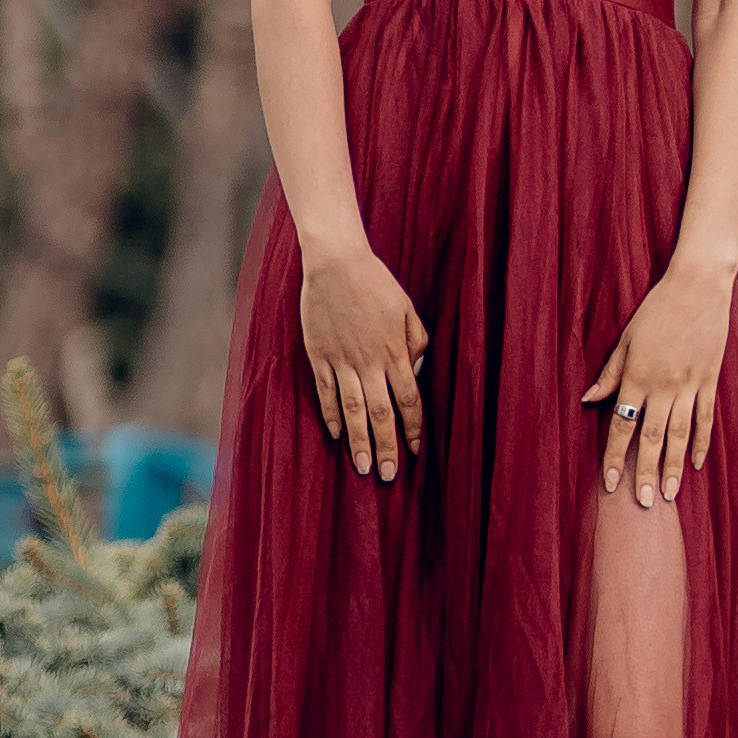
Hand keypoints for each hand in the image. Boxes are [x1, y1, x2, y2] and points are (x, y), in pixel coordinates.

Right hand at [300, 245, 427, 480]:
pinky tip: (336, 434)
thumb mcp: (406, 308)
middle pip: (381, 414)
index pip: (408, 399)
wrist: (336, 263)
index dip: (413, 428)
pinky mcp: (319, 355)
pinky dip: (331, 414)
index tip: (417, 450)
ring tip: (362, 468)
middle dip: (386, 447)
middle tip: (388, 475)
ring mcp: (342, 360)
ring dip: (358, 441)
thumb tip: (418, 370)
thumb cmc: (375, 283)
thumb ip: (416, 340)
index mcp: (394, 352)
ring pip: (353, 410)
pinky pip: (325, 391)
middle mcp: (369, 362)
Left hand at [584, 264, 734, 505]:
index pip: (622, 425)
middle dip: (646, 472)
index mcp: (637, 376)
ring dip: (674, 466)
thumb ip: (611, 372)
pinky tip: (698, 464)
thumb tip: (589, 399)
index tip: (610, 483)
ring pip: (680, 434)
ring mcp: (689, 385)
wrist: (699, 287)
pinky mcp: (709, 380)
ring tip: (670, 494)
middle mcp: (663, 386)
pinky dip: (702, 442)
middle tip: (644, 503)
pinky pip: (706, 418)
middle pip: (652, 438)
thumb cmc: (658, 308)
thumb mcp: (627, 337)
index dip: (615, 456)